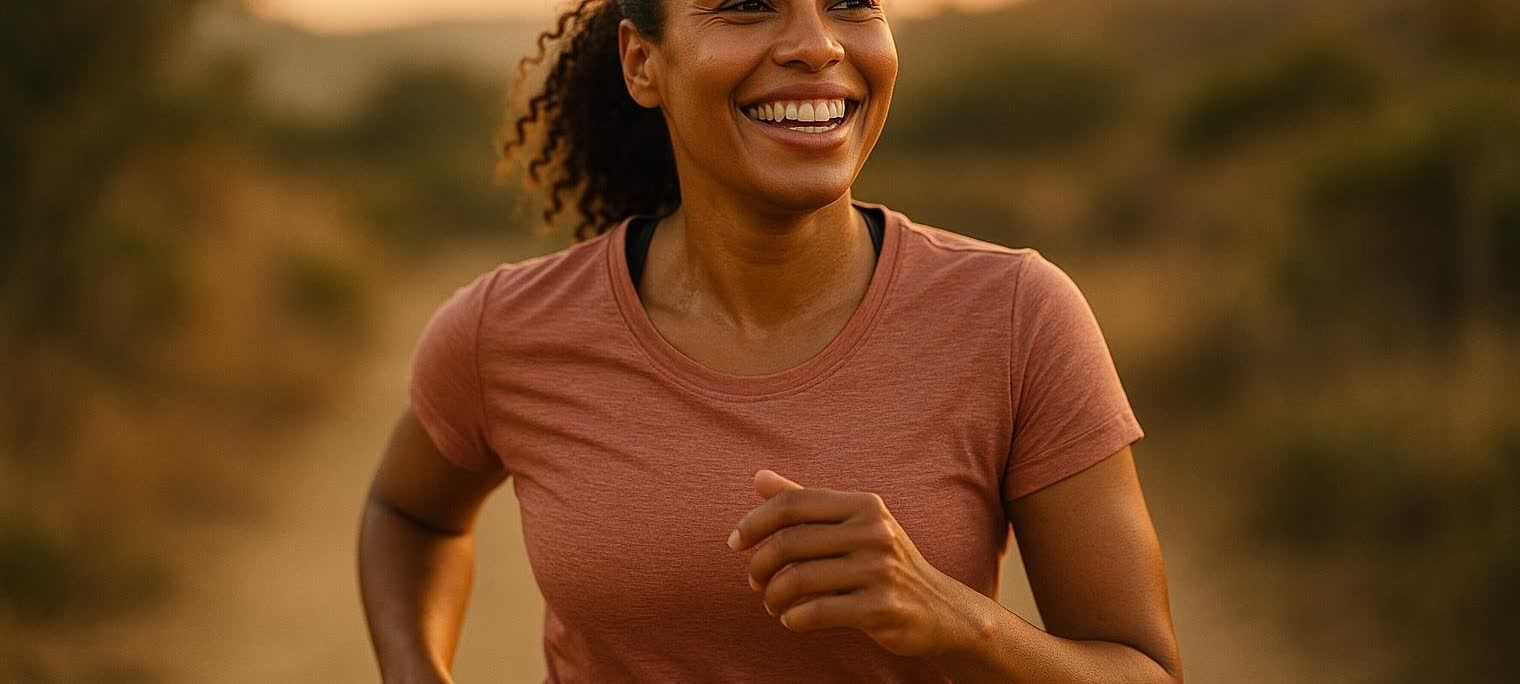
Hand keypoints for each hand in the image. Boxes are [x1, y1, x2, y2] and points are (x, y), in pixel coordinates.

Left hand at [726, 469, 974, 656]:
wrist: (940, 609)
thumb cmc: (883, 563)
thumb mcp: (853, 525)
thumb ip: (806, 502)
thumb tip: (758, 477)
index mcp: (864, 505)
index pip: (792, 503)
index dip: (754, 521)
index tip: (734, 543)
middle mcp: (874, 532)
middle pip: (789, 542)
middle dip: (760, 566)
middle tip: (755, 582)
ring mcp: (880, 570)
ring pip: (798, 580)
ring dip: (773, 596)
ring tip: (773, 604)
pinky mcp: (881, 608)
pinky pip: (817, 612)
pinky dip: (793, 619)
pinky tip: (791, 620)